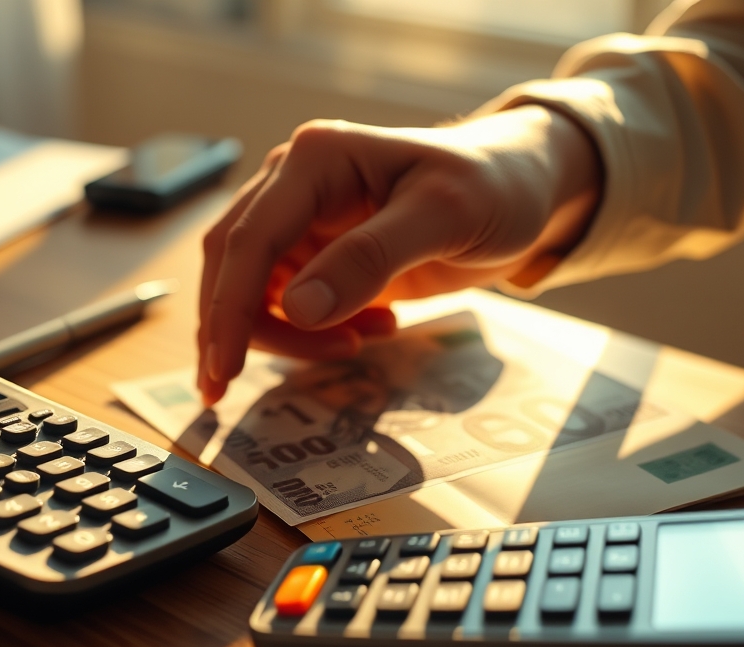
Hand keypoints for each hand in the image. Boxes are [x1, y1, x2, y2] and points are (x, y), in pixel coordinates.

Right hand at [198, 105, 601, 404]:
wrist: (521, 191)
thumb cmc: (493, 187)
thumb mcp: (445, 217)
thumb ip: (371, 258)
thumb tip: (297, 307)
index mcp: (315, 159)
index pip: (249, 238)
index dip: (229, 308)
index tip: (222, 369)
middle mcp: (295, 184)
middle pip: (234, 266)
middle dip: (240, 330)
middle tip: (236, 389)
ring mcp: (303, 221)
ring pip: (254, 292)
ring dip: (290, 335)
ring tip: (360, 343)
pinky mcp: (317, 255)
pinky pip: (288, 306)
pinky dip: (314, 334)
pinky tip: (372, 330)